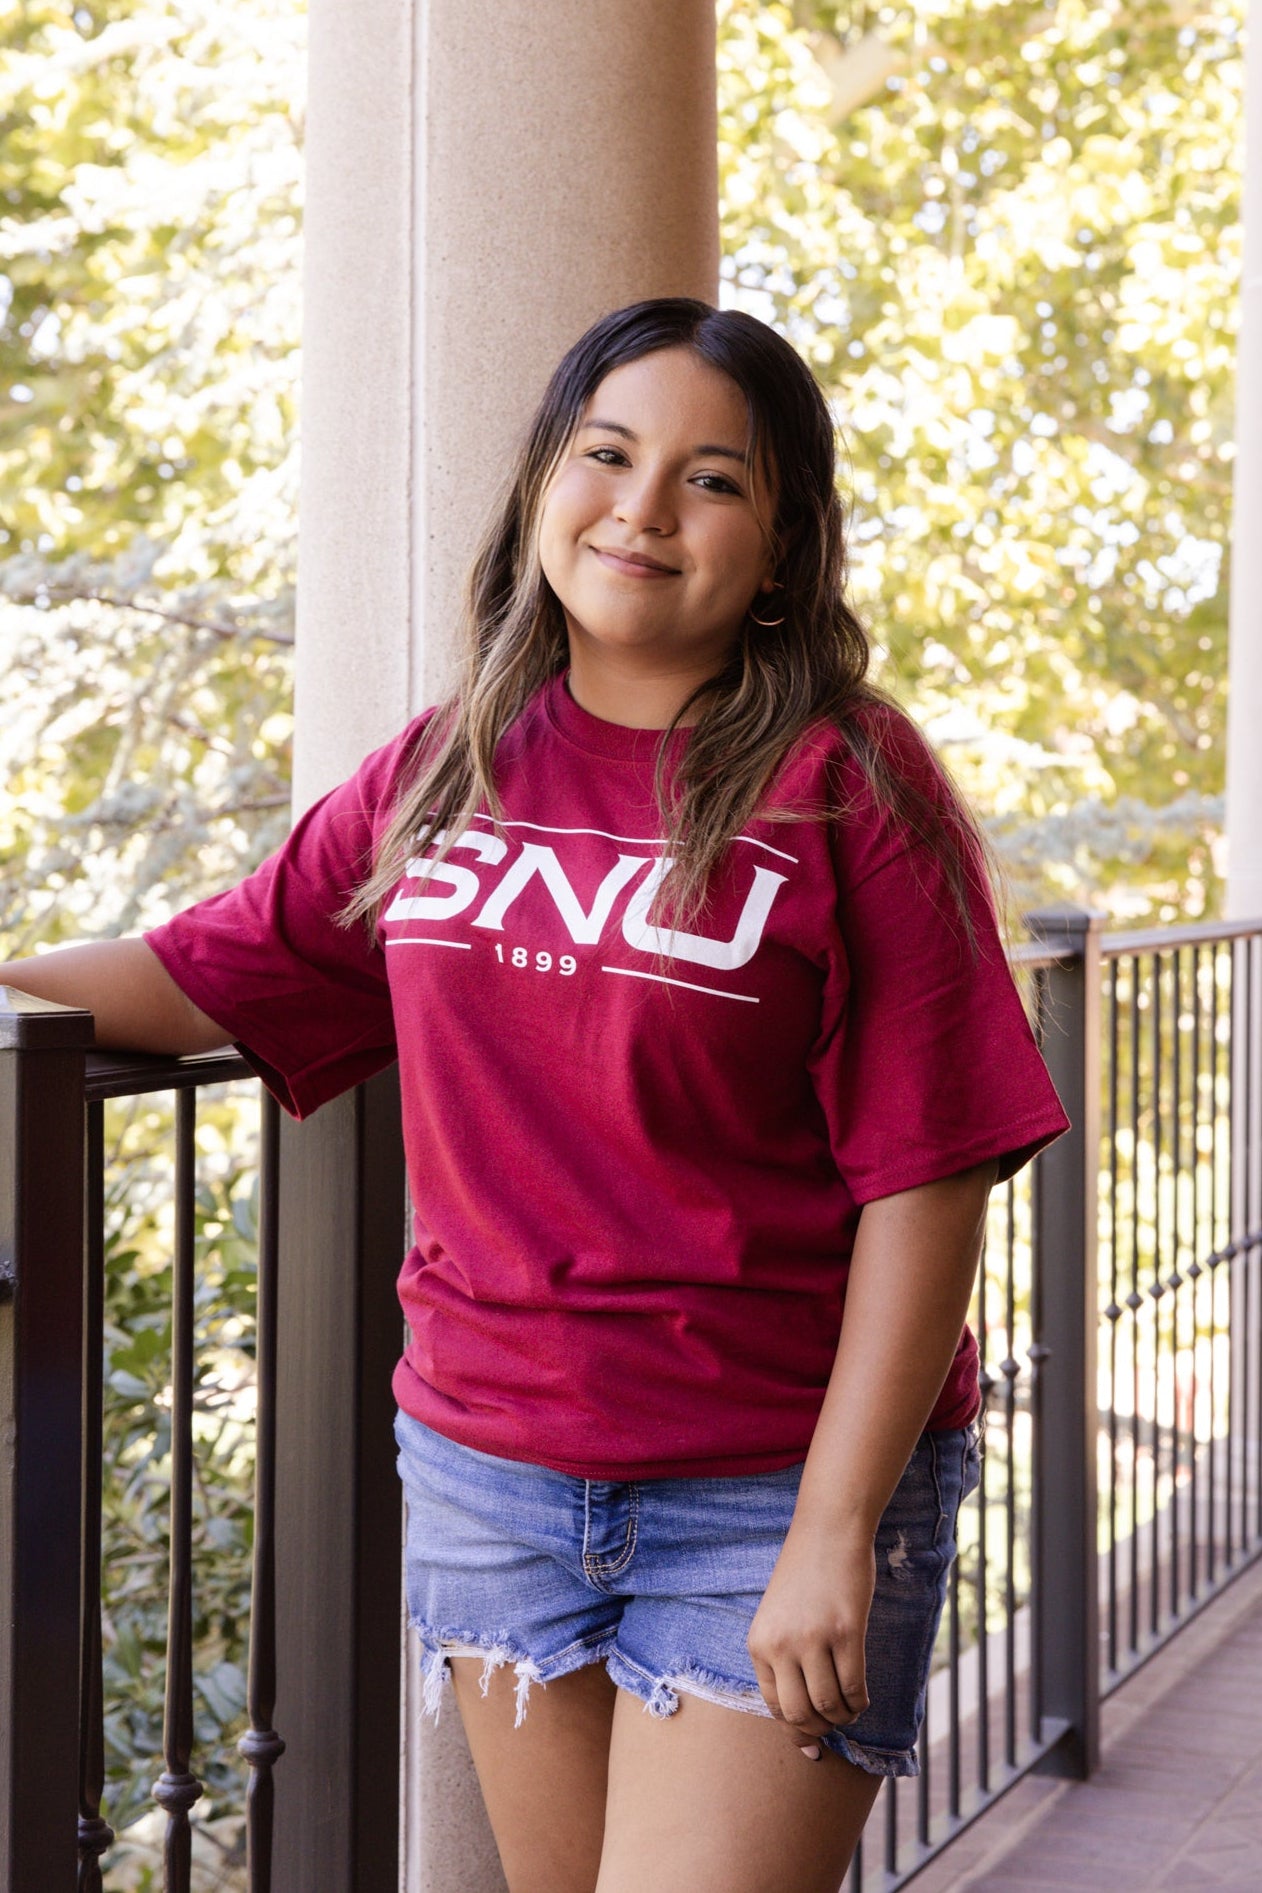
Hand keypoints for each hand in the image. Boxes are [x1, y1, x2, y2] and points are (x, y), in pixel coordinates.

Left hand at [747, 1521, 874, 1759]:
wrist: (828, 1530)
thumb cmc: (805, 1575)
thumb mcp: (778, 1618)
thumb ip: (783, 1662)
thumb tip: (801, 1726)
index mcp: (758, 1644)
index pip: (774, 1707)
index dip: (796, 1729)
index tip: (813, 1739)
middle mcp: (781, 1645)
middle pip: (800, 1714)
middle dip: (820, 1730)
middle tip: (835, 1725)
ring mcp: (813, 1639)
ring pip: (828, 1705)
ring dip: (843, 1717)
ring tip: (851, 1709)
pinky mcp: (846, 1632)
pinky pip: (853, 1686)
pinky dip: (860, 1702)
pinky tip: (862, 1698)